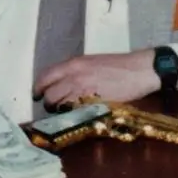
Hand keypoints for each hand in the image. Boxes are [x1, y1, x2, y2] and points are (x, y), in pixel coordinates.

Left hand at [35, 50, 159, 108]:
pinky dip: (72, 115)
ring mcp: (83, 91)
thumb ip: (75, 71)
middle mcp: (74, 76)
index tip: (37, 95)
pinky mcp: (93, 103)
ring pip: (60, 105)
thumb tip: (62, 83)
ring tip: (66, 112)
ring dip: (60, 111)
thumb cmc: (118, 65)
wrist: (139, 70)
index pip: (45, 76)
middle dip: (48, 103)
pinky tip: (78, 115)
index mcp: (74, 64)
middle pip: (49, 94)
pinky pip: (75, 113)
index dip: (38, 88)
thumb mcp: (92, 62)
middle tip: (52, 107)